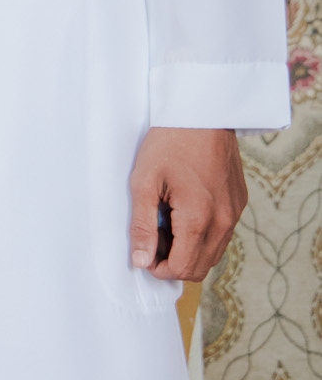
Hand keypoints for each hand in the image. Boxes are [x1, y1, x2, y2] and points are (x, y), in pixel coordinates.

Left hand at [128, 126, 246, 282]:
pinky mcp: (239, 203)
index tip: (143, 250)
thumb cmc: (169, 142)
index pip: (181, 269)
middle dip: (173, 262)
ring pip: (213, 253)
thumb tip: (141, 261)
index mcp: (199, 218)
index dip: (157, 268)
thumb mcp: (144, 182)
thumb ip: (143, 226)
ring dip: (188, 250)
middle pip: (199, 267)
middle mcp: (223, 221)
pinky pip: (222, 235)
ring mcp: (234, 213)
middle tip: (153, 236)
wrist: (202, 111)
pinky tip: (184, 211)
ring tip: (167, 222)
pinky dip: (203, 235)